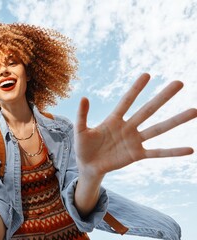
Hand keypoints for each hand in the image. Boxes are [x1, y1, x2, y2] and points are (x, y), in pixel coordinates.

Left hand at [75, 73, 196, 177]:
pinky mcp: (137, 155)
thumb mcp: (80, 130)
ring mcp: (134, 141)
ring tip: (194, 111)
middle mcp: (128, 127)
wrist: (87, 166)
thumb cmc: (83, 147)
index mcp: (113, 120)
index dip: (136, 89)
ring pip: (157, 129)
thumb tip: (84, 97)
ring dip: (175, 120)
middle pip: (148, 110)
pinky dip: (172, 152)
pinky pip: (157, 152)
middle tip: (179, 83)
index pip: (127, 101)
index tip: (148, 74)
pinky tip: (189, 149)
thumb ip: (82, 116)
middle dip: (163, 97)